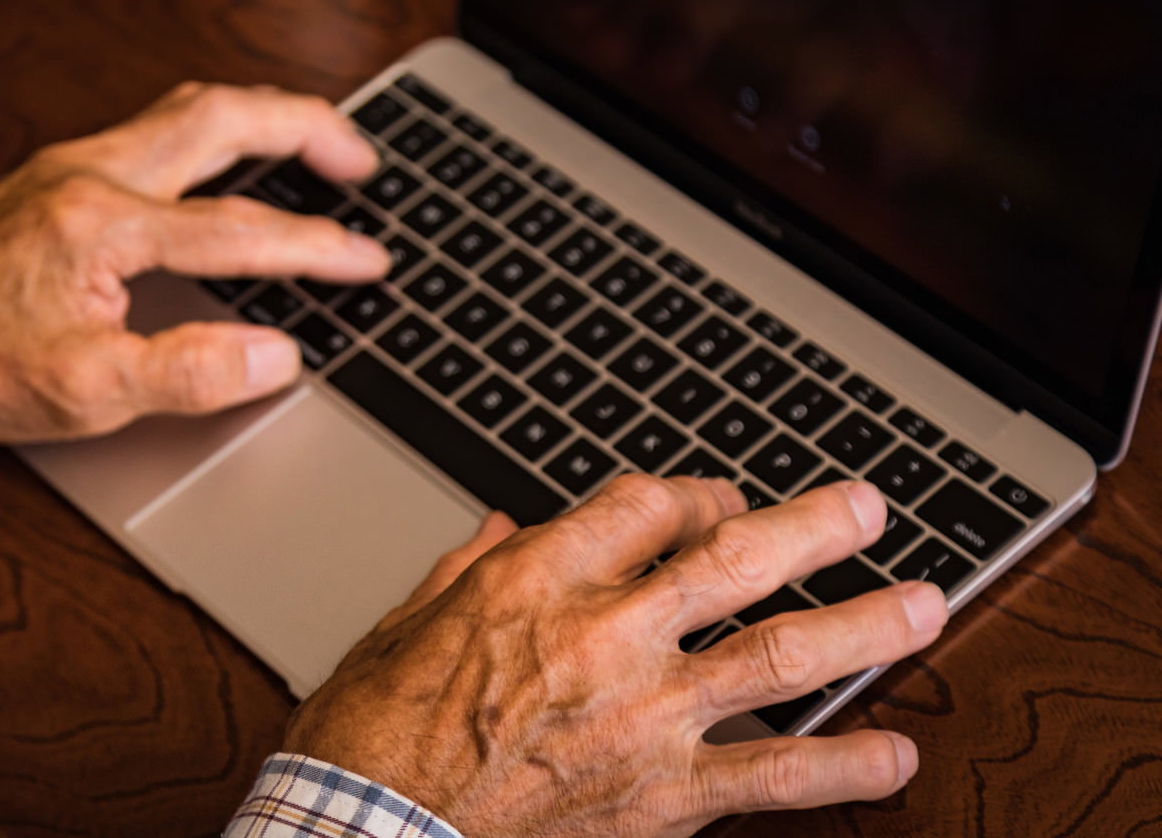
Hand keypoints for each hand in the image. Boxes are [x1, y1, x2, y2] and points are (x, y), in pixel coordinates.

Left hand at [0, 82, 388, 442]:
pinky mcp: (57, 172)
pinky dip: (215, 129)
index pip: (239, 231)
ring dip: (262, 115)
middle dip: (307, 127)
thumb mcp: (81, 393)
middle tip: (362, 159)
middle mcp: (91, 173)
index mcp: (104, 227)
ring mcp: (71, 163)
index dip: (317, 247)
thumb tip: (275, 356)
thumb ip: (187, 373)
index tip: (369, 261)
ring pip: (188, 108)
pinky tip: (227, 155)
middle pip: (223, 116)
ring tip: (314, 140)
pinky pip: (156, 125)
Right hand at [285, 476, 948, 836]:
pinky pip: (773, 778)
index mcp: (536, 581)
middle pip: (735, 559)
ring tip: (924, 605)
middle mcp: (604, 636)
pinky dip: (843, 769)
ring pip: (777, 655)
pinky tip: (897, 758)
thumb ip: (464, 572)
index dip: (695, 493)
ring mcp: (644, 718)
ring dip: (861, 626)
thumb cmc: (374, 738)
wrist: (372, 834)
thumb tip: (499, 532)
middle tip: (868, 508)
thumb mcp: (401, 627)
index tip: (713, 502)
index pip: (648, 504)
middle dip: (814, 527)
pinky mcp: (662, 798)